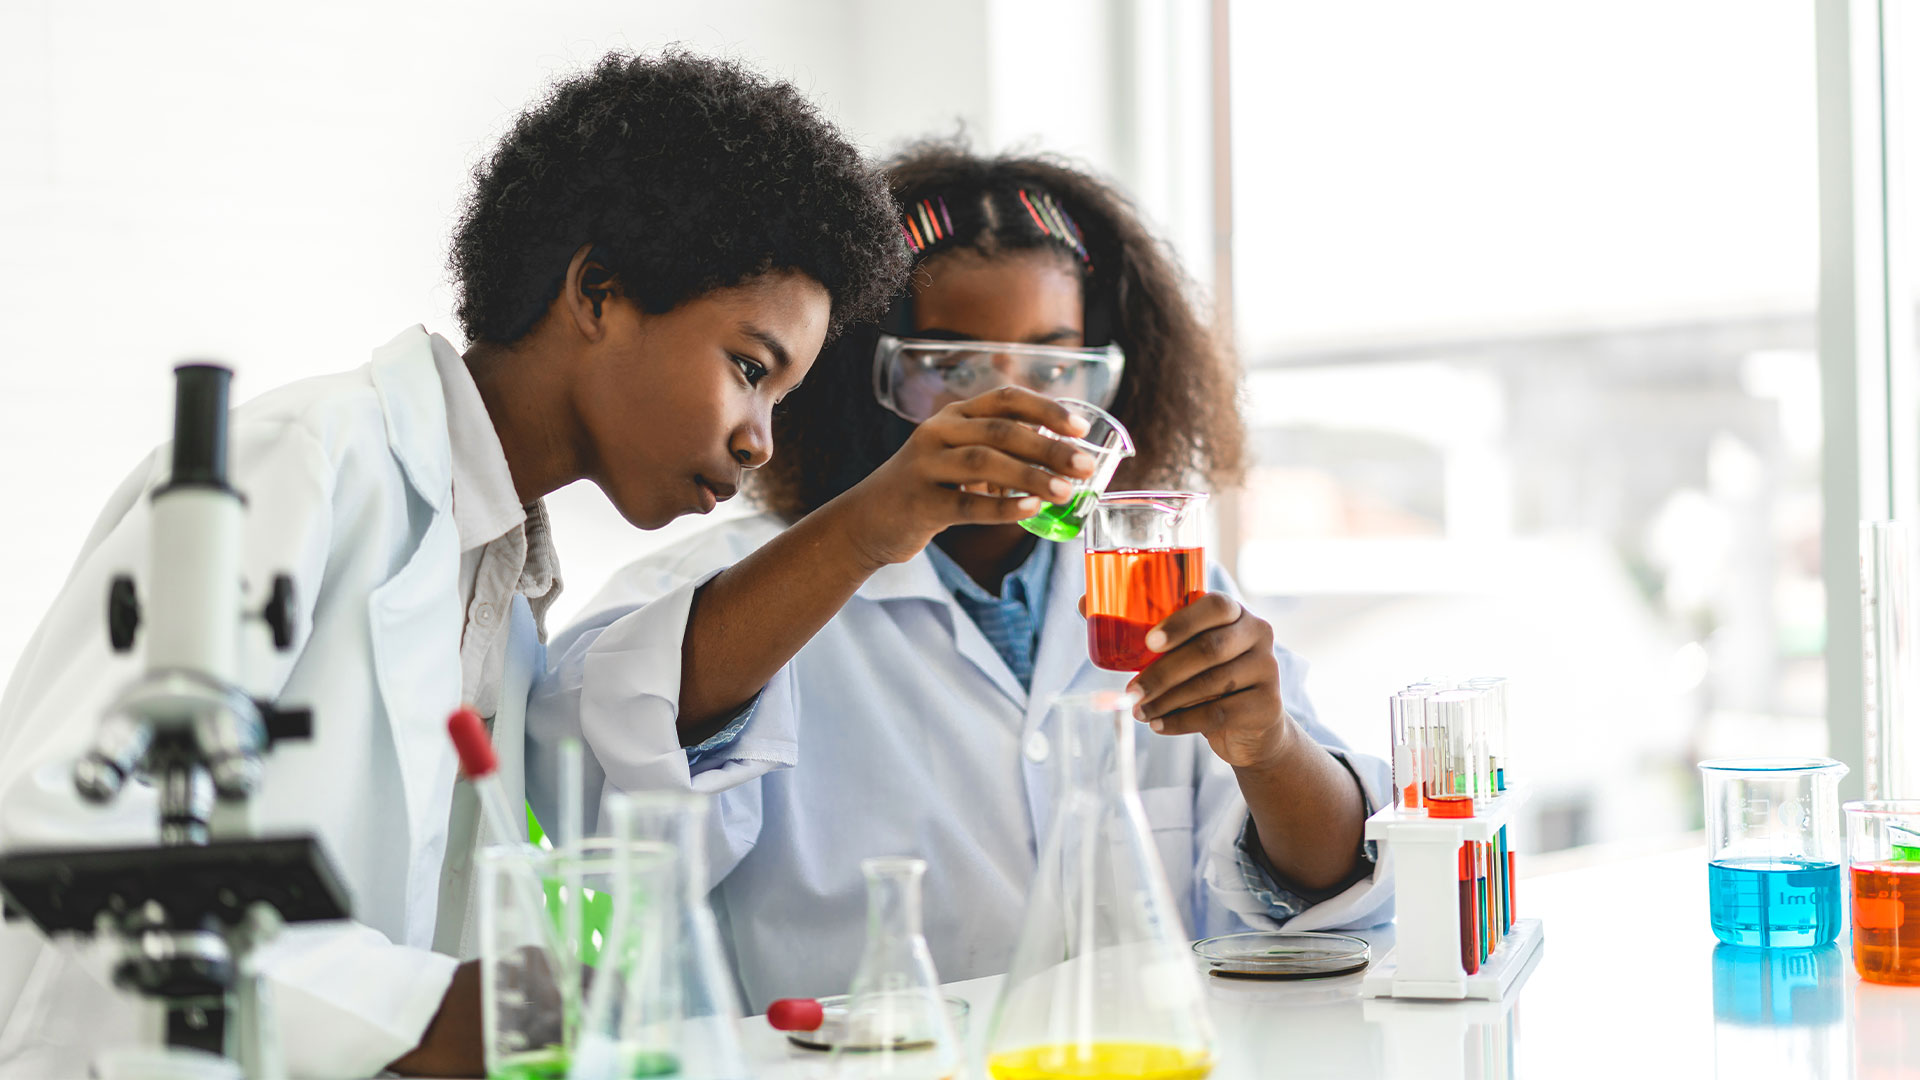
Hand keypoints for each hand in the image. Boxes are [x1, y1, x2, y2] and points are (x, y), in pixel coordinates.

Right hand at [837, 387, 1096, 567]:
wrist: (868, 520)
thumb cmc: (928, 489)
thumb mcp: (958, 458)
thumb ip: (1001, 452)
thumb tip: (1065, 460)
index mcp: (954, 415)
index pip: (1005, 399)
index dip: (1046, 409)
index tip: (1081, 428)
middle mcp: (938, 432)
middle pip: (1001, 430)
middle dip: (1048, 446)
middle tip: (1085, 465)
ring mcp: (925, 465)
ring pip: (985, 463)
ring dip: (1031, 476)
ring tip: (1065, 491)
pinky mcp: (918, 502)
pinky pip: (966, 504)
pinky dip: (1002, 507)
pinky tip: (1030, 510)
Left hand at [1126, 594, 1291, 769]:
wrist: (1255, 727)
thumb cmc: (1211, 682)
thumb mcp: (1192, 656)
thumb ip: (1163, 641)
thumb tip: (1098, 622)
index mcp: (1238, 613)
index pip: (1216, 606)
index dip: (1182, 623)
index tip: (1149, 643)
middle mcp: (1259, 635)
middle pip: (1209, 649)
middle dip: (1163, 672)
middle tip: (1132, 690)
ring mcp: (1267, 669)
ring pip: (1210, 684)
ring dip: (1167, 700)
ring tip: (1139, 711)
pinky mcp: (1267, 705)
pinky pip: (1217, 713)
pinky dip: (1180, 722)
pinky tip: (1158, 726)